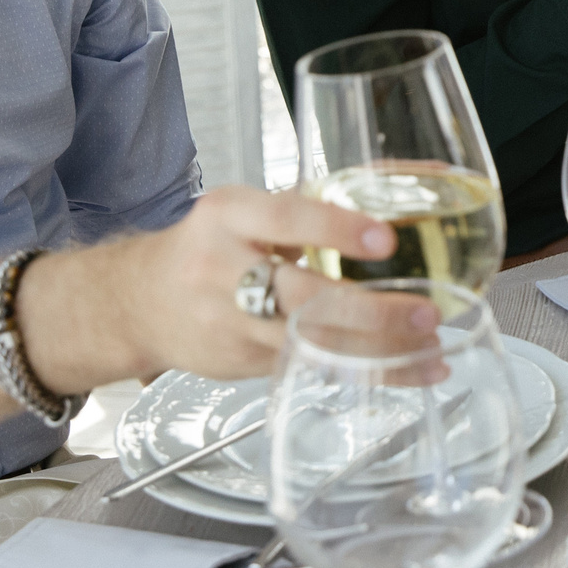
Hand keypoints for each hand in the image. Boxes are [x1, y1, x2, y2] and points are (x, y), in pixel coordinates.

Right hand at [112, 188, 433, 384]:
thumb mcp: (238, 211)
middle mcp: (224, 271)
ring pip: (310, 345)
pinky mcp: (242, 363)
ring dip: (376, 354)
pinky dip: (360, 373)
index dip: (336, 230)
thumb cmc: (203, 248)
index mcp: (228, 217)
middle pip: (301, 297)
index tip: (386, 240)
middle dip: (370, 312)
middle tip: (426, 313)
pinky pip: (308, 369)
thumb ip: (300, 209)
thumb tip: (385, 194)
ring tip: (430, 351)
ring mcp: (231, 325)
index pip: (285, 219)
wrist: (137, 303)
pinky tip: (402, 373)